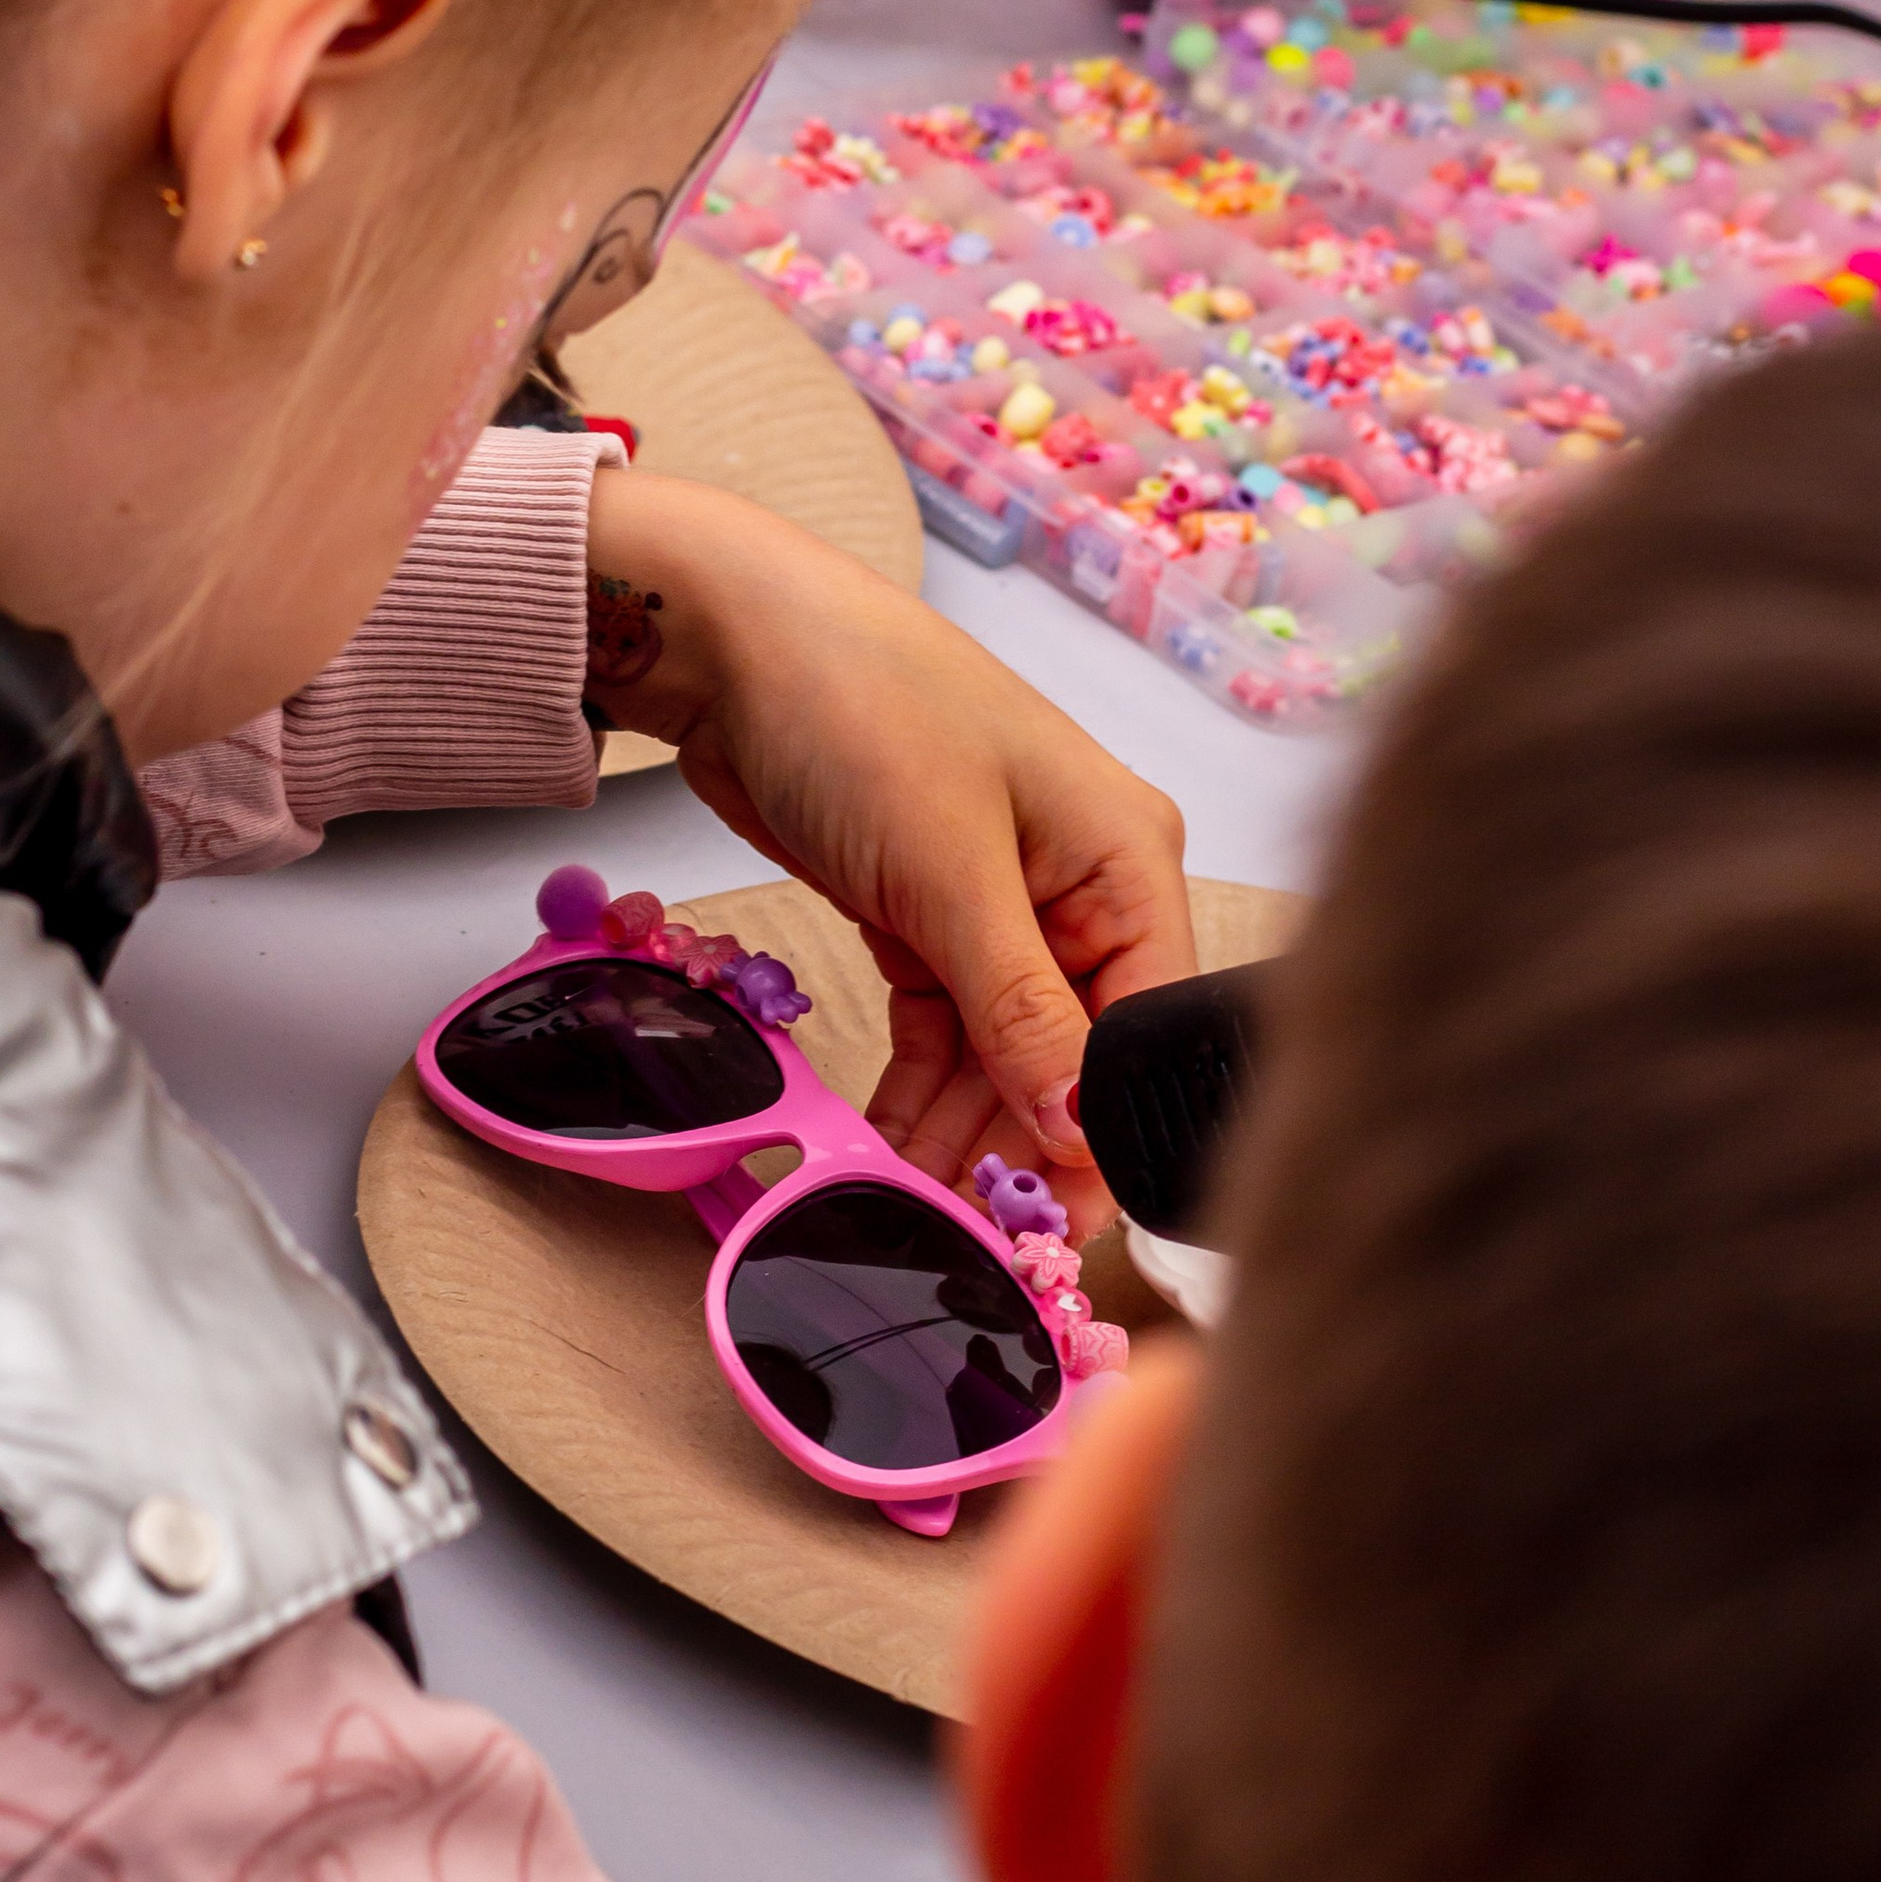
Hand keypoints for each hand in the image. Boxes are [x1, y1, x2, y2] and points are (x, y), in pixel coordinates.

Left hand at [585, 467, 1193, 1212]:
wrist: (732, 639)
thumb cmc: (860, 705)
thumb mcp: (945, 870)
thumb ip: (1018, 1006)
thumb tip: (1076, 1127)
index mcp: (1126, 858)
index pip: (1148, 1028)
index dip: (1108, 1132)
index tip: (1058, 1224)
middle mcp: (1083, 888)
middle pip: (1079, 1059)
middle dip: (1028, 1151)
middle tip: (977, 1242)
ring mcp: (1007, 908)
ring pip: (1008, 1062)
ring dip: (966, 1138)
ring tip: (920, 1216)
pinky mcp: (932, 921)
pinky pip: (949, 1038)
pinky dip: (923, 1097)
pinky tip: (896, 1158)